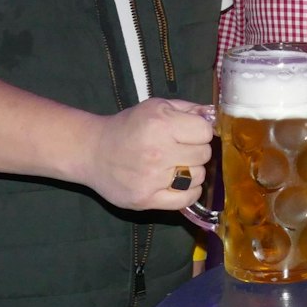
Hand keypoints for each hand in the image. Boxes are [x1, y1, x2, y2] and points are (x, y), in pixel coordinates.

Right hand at [82, 98, 212, 210]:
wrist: (92, 151)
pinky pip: (186, 200)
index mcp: (160, 124)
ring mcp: (152, 178)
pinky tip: (180, 183)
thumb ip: (188, 109)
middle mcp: (157, 152)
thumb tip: (214, 115)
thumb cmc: (128, 127)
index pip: (204, 132)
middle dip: (196, 150)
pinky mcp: (146, 199)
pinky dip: (189, 192)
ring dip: (192, 171)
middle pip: (203, 155)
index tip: (189, 133)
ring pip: (198, 177)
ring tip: (176, 166)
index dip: (200, 132)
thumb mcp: (156, 107)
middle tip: (181, 149)